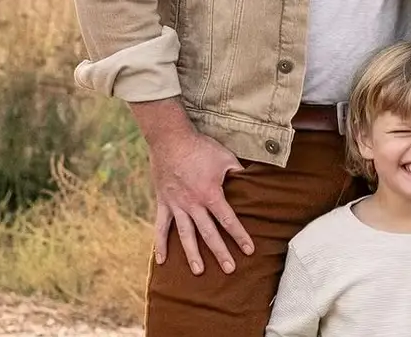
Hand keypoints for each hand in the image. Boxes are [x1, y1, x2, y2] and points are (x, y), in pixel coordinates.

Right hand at [149, 129, 252, 274]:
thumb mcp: (226, 157)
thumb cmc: (201, 147)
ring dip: (192, 254)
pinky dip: (160, 244)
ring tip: (199, 271)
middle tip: (229, 269)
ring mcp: (177, 205)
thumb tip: (250, 180)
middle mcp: (193, 205)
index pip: (228, 220)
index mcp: (211, 195)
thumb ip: (238, 172)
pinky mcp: (163, 203)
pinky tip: (162, 261)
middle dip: (220, 252)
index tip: (248, 250)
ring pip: (185, 235)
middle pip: (209, 233)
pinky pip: (161, 227)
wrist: (171, 140)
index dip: (240, 236)